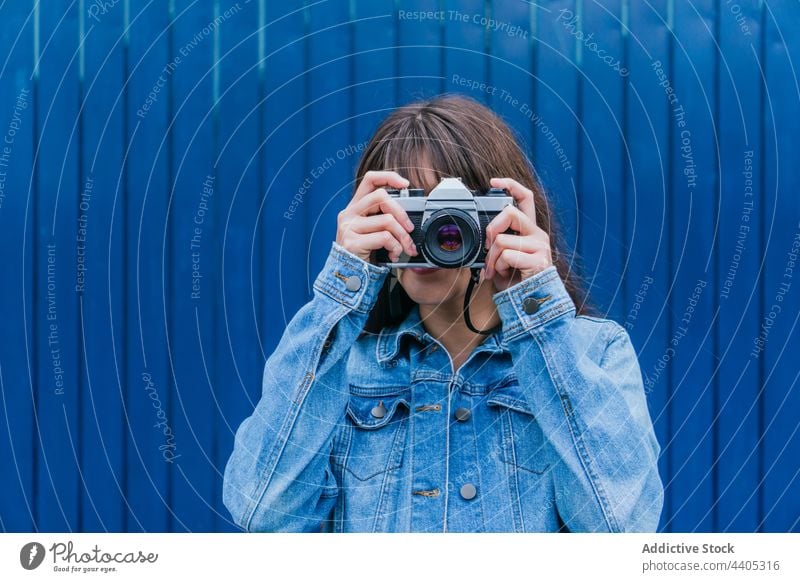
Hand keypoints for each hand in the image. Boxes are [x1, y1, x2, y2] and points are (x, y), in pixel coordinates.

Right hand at [336, 171, 418, 262]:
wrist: (349, 275)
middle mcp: (349, 214)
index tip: (405, 184)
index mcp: (355, 206)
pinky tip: (394, 254)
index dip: (389, 177)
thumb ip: (383, 217)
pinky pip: (384, 238)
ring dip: (403, 236)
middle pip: (381, 197)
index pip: (370, 180)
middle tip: (410, 228)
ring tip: (405, 247)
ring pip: (387, 220)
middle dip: (402, 213)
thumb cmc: (364, 252)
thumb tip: (408, 213)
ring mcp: (349, 227)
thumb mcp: (373, 230)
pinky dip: (395, 247)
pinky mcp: (352, 242)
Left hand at [483, 177, 553, 291]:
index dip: (510, 185)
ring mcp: (540, 246)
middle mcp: (538, 234)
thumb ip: (497, 241)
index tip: (493, 181)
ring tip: (496, 269)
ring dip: (492, 258)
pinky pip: (506, 255)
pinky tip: (504, 275)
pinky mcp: (539, 260)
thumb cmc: (515, 281)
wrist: (528, 303)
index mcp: (529, 230)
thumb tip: (484, 234)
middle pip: (510, 212)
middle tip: (488, 246)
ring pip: (502, 239)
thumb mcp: (502, 256)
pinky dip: (498, 267)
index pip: (525, 198)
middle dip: (491, 229)